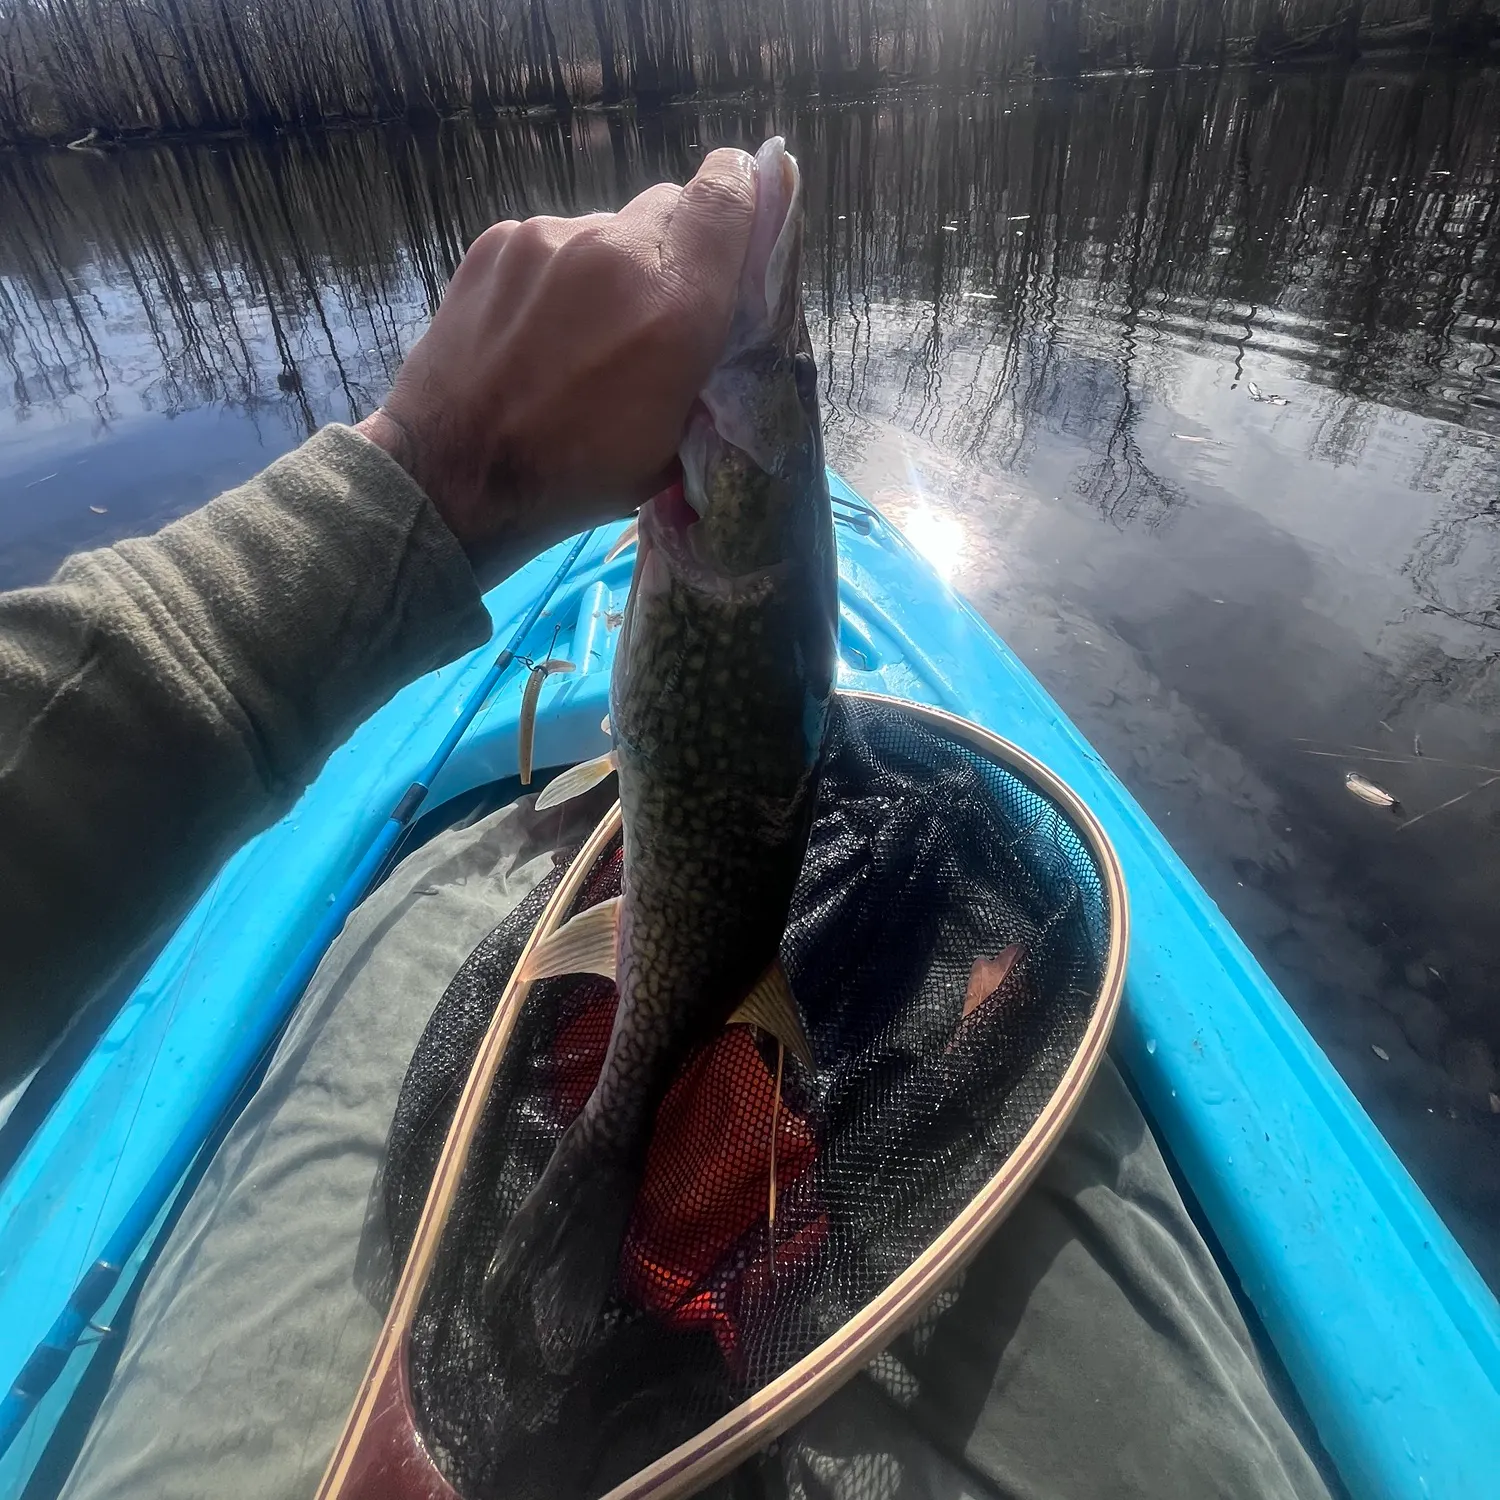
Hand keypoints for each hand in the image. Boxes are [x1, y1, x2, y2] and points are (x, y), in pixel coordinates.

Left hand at [356, 148, 757, 572]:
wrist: (452, 475)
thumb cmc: (575, 476)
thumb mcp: (674, 439)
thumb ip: (708, 355)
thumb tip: (722, 308)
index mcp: (675, 304)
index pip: (729, 190)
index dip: (742, 195)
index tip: (738, 223)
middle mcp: (615, 249)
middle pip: (669, 207)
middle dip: (674, 251)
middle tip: (653, 315)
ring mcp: (549, 237)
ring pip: (607, 228)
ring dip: (611, 269)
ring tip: (581, 337)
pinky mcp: (497, 240)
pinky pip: (553, 241)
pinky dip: (559, 277)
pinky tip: (535, 332)